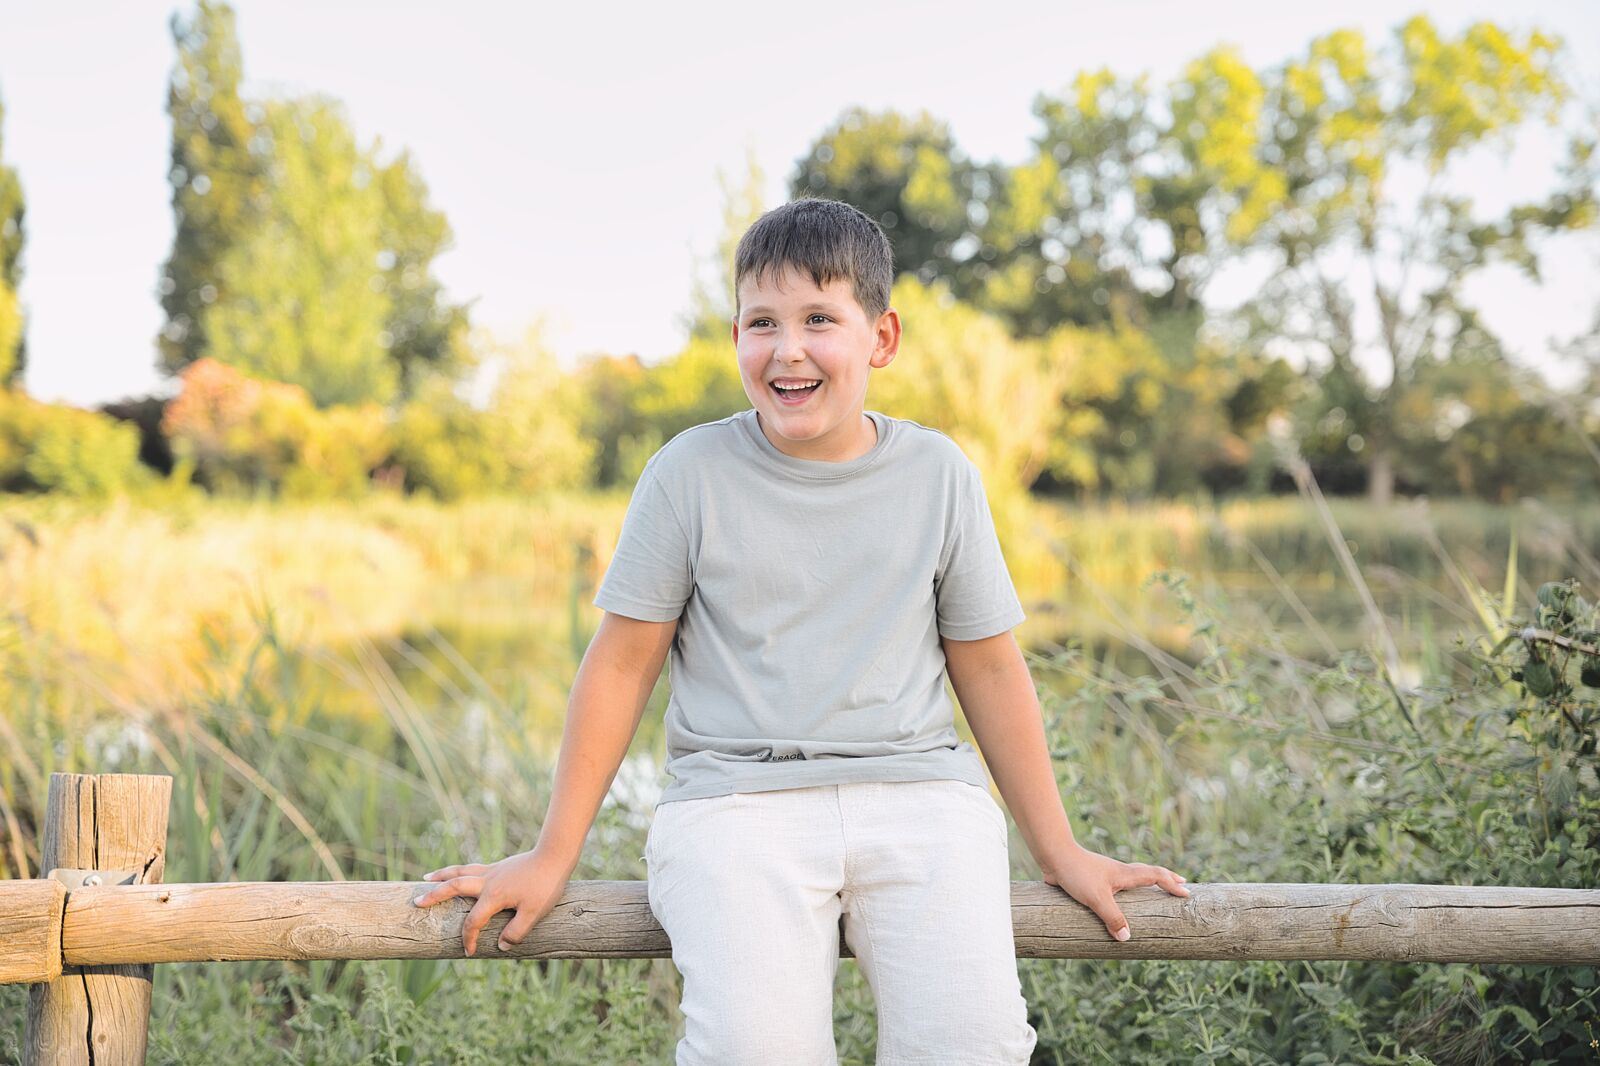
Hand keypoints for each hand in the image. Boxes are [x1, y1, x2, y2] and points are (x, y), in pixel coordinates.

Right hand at [412, 847, 572, 956]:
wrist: (555, 856)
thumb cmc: (546, 885)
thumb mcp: (534, 913)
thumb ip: (516, 931)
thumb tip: (501, 946)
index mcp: (494, 896)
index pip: (473, 921)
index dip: (468, 938)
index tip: (468, 952)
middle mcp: (488, 881)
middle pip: (454, 886)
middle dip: (435, 896)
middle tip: (417, 902)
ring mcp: (493, 871)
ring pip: (461, 872)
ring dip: (442, 875)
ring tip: (426, 878)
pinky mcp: (499, 866)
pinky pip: (472, 868)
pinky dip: (459, 871)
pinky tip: (457, 874)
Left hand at [1042, 842, 1188, 941]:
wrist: (1053, 856)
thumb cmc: (1076, 873)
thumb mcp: (1096, 898)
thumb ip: (1112, 917)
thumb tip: (1128, 938)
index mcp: (1125, 874)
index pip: (1155, 876)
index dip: (1171, 885)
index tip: (1186, 893)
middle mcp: (1119, 872)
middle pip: (1148, 873)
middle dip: (1165, 879)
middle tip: (1181, 884)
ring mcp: (1106, 875)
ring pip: (1133, 878)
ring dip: (1147, 883)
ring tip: (1154, 893)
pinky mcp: (1093, 880)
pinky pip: (1117, 886)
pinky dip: (1127, 890)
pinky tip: (1120, 899)